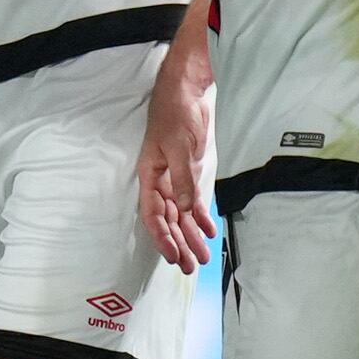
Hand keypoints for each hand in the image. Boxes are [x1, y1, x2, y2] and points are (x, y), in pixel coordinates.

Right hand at [137, 56, 215, 272]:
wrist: (187, 90)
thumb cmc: (176, 113)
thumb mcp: (179, 146)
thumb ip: (182, 179)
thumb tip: (184, 209)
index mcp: (151, 175)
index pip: (154, 214)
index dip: (162, 237)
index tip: (172, 257)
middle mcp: (161, 181)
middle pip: (168, 220)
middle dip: (178, 244)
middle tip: (188, 267)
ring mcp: (175, 177)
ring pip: (181, 214)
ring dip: (190, 235)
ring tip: (200, 257)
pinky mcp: (189, 171)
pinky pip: (193, 200)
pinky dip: (200, 215)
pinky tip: (207, 229)